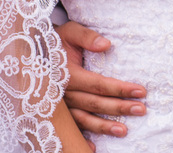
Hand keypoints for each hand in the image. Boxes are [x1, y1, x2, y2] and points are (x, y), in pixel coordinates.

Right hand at [57, 21, 147, 140]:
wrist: (31, 51)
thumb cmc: (55, 41)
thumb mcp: (70, 32)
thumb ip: (87, 37)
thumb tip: (106, 44)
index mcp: (66, 74)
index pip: (98, 84)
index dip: (120, 89)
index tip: (141, 91)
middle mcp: (62, 93)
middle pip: (95, 104)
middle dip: (119, 108)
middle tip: (141, 109)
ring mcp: (58, 105)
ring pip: (83, 119)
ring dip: (104, 127)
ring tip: (124, 131)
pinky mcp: (56, 112)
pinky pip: (69, 127)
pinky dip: (81, 138)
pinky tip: (93, 148)